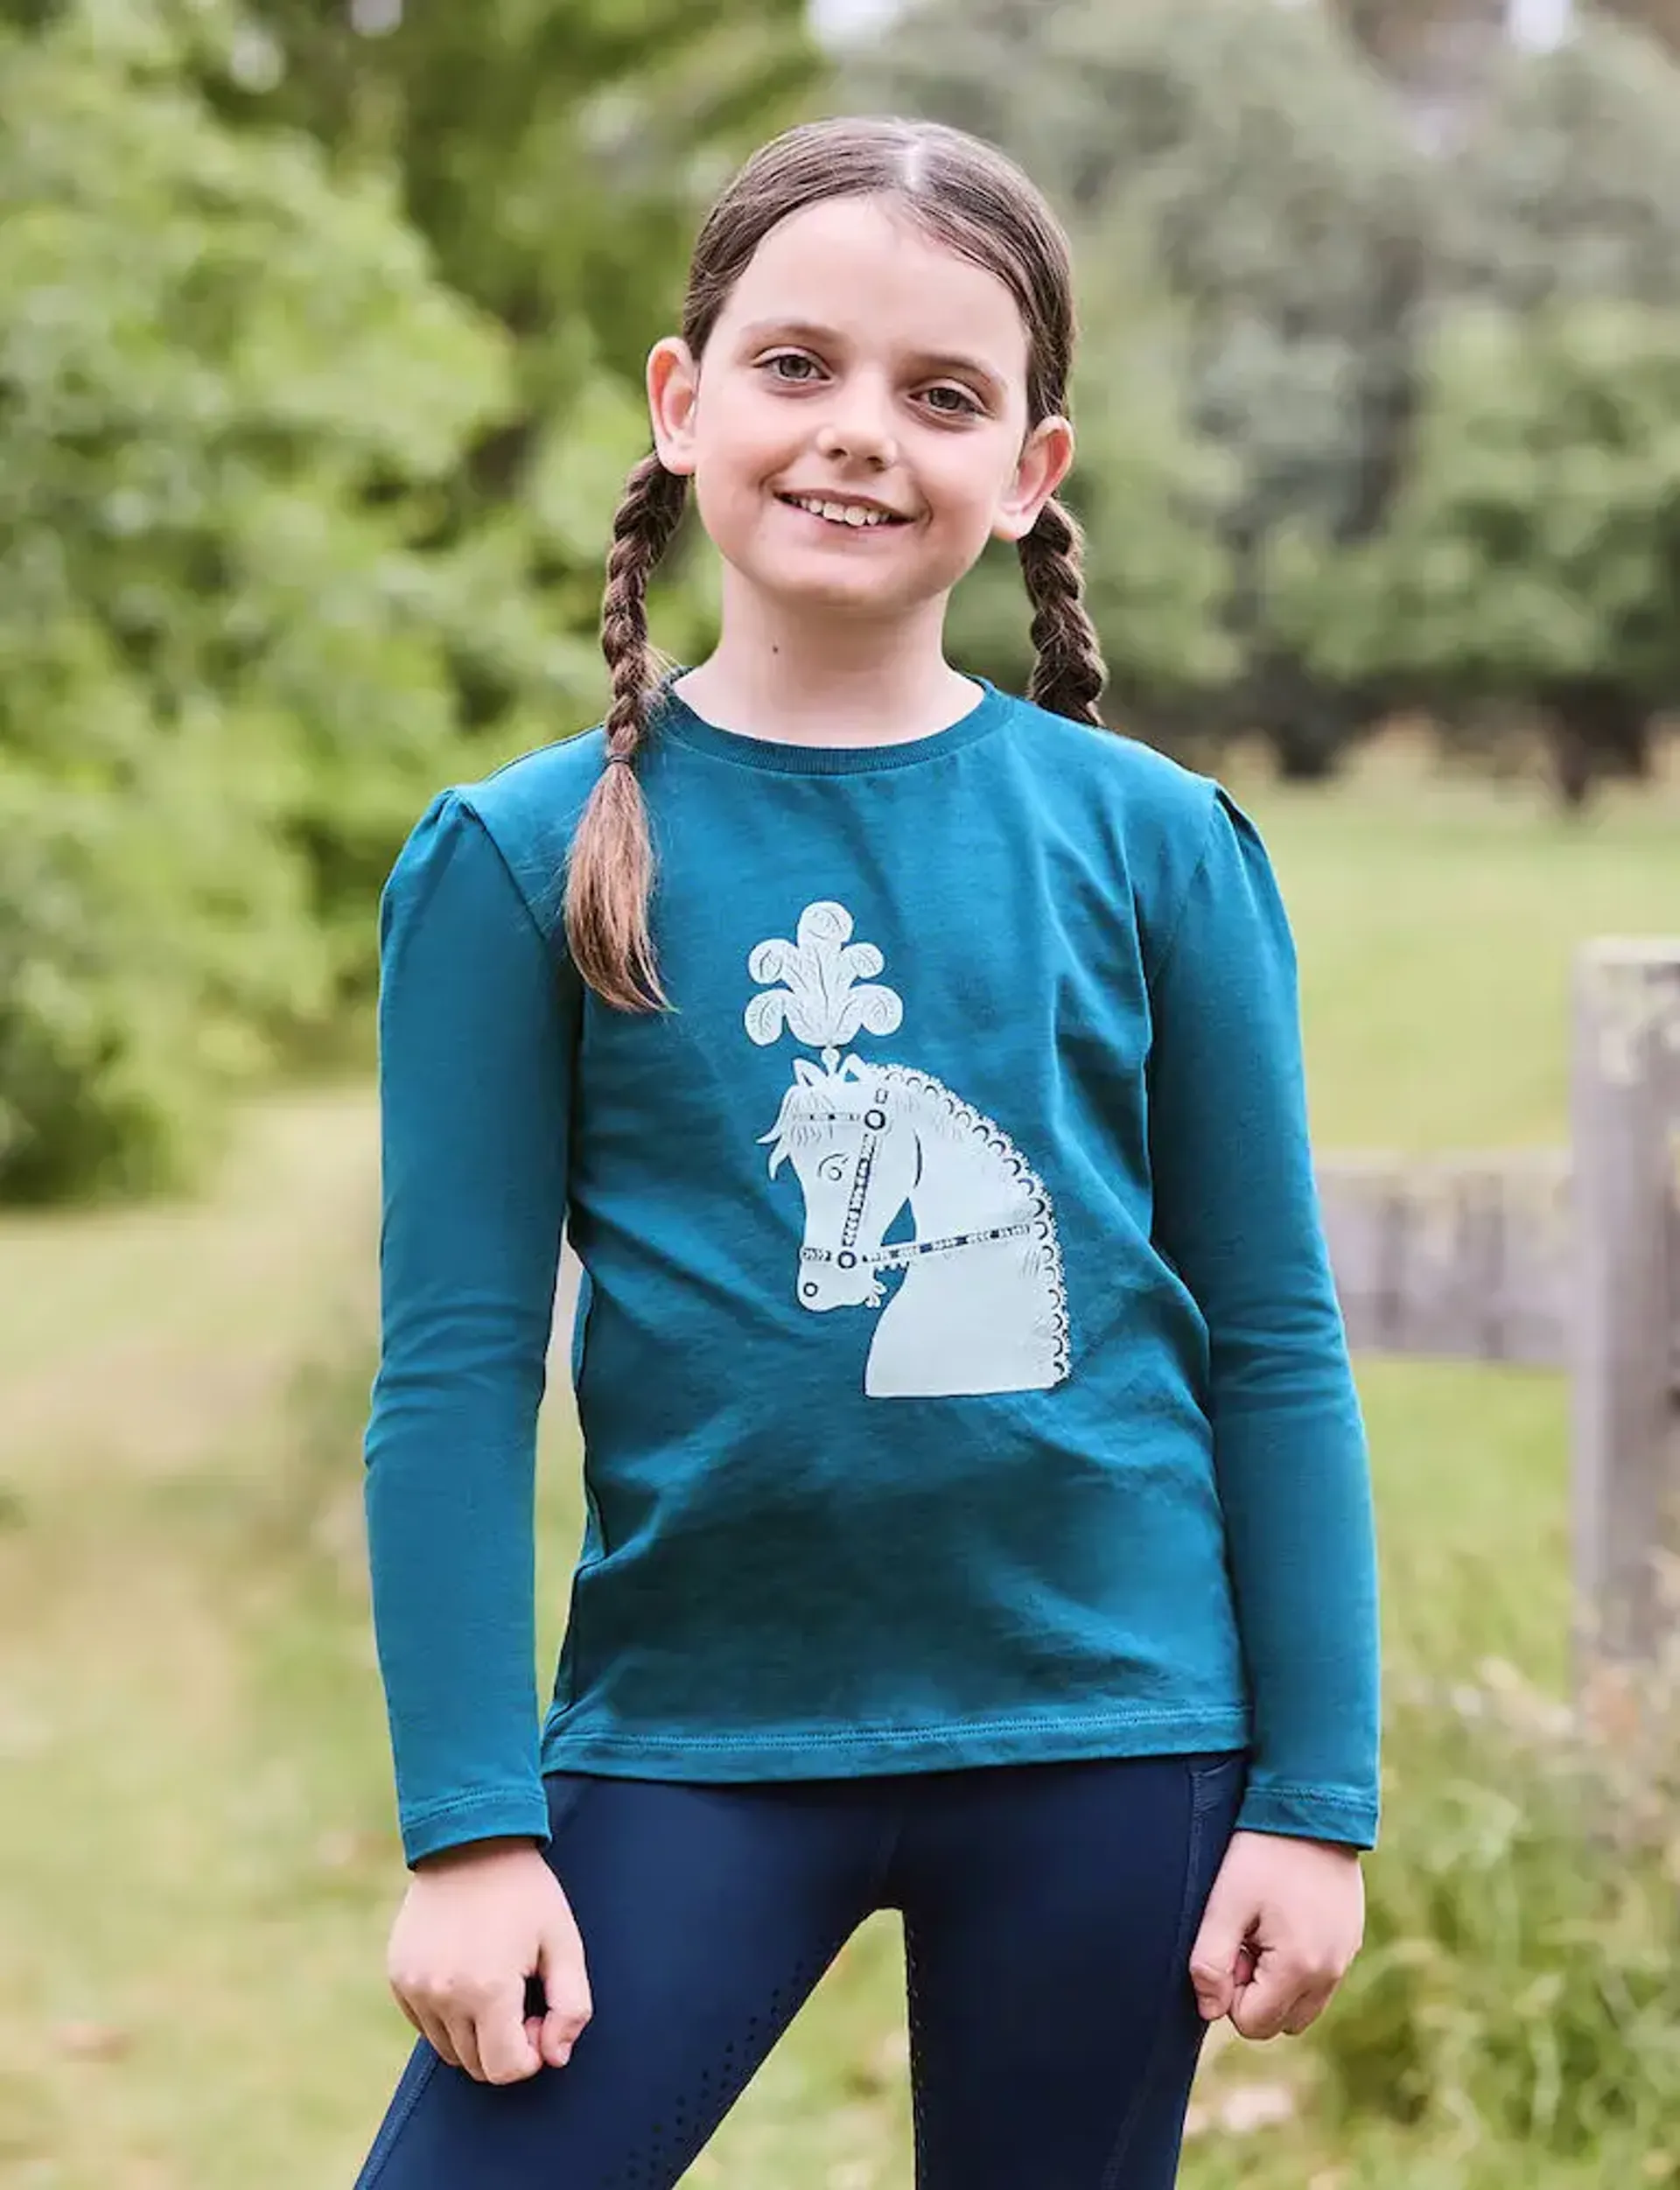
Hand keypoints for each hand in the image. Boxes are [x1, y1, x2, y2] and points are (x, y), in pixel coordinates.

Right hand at [387, 1836, 592, 2083]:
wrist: (470, 1841)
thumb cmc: (525, 1892)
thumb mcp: (565, 1942)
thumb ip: (572, 2007)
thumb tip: (555, 2057)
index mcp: (488, 1990)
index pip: (507, 2070)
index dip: (532, 2053)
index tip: (539, 2015)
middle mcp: (443, 1996)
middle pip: (477, 2065)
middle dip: (504, 2044)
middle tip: (520, 1994)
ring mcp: (415, 1988)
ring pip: (449, 2050)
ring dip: (475, 2032)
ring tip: (493, 1980)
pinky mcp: (398, 1978)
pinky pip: (425, 2024)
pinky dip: (447, 2014)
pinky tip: (466, 1970)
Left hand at [1187, 1829, 1363, 2039]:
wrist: (1309, 1807)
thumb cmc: (1260, 1854)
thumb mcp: (1224, 1905)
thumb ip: (1209, 1964)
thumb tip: (1208, 2010)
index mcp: (1300, 1969)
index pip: (1252, 2024)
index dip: (1229, 1990)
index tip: (1231, 1943)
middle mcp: (1331, 1973)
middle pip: (1279, 2022)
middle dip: (1254, 1991)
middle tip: (1245, 1935)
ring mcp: (1346, 1957)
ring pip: (1302, 2005)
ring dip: (1276, 1981)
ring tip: (1263, 1928)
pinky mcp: (1350, 1940)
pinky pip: (1320, 1978)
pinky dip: (1297, 1964)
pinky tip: (1284, 1917)